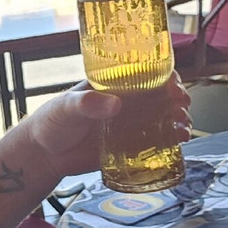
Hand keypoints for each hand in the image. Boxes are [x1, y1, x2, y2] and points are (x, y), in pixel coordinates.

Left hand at [27, 73, 191, 177]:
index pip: (146, 73)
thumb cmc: (51, 122)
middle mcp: (126, 102)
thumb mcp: (66, 107)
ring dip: (179, 119)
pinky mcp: (129, 146)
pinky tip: (179, 142)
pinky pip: (156, 142)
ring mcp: (129, 124)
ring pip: (163, 118)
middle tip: (181, 106)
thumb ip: (86, 104)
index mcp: (113, 85)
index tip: (173, 85)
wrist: (44, 154)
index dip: (165, 76)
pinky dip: (172, 141)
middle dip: (178, 99)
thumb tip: (114, 104)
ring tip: (182, 128)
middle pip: (161, 95)